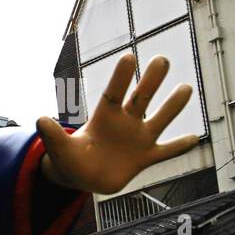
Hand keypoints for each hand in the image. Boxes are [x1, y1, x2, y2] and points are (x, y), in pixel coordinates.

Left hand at [36, 53, 198, 193]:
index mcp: (104, 117)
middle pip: (141, 97)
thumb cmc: (70, 159)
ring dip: (173, 105)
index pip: (113, 93)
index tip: (128, 57)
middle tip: (162, 59)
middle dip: (151, 80)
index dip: (120, 77)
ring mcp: (138, 139)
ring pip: (161, 119)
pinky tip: (195, 138)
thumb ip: (52, 135)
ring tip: (185, 88)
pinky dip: (180, 146)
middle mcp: (125, 123)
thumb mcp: (59, 149)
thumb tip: (39, 119)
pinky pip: (167, 151)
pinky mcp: (145, 157)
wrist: (82, 177)